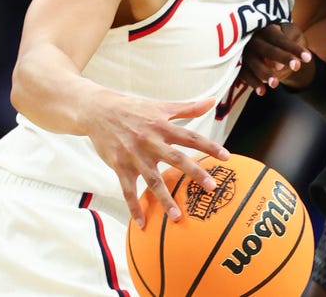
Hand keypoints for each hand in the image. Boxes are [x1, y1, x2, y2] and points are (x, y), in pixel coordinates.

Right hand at [82, 93, 229, 228]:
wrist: (98, 111)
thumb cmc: (133, 109)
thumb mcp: (160, 106)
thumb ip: (188, 108)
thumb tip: (212, 101)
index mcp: (162, 126)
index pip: (190, 137)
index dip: (209, 146)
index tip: (226, 157)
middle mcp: (150, 141)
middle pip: (175, 158)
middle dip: (194, 173)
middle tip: (212, 187)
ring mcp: (134, 156)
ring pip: (152, 180)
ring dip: (165, 199)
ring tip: (178, 217)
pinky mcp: (120, 166)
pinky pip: (128, 190)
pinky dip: (134, 207)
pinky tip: (142, 223)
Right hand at [238, 22, 312, 94]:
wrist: (265, 46)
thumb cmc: (282, 39)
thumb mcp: (291, 35)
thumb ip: (290, 42)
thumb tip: (276, 65)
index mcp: (267, 29)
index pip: (282, 39)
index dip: (294, 48)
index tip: (308, 58)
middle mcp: (254, 39)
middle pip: (268, 49)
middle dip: (282, 58)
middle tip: (296, 66)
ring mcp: (244, 51)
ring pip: (253, 62)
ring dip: (264, 73)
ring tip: (275, 84)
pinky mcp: (238, 63)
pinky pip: (243, 73)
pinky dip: (252, 82)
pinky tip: (262, 92)